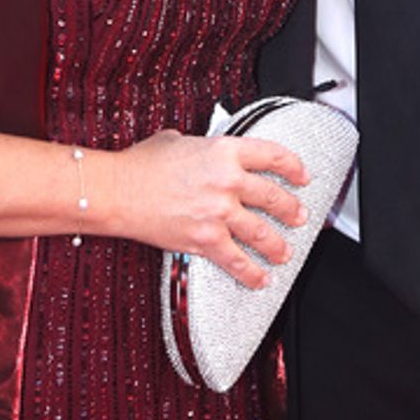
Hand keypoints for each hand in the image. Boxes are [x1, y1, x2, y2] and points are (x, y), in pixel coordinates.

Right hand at [112, 129, 310, 289]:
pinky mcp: (205, 239)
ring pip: (262, 233)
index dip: (295, 167)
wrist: (116, 190)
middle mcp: (228, 181)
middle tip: (299, 217)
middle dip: (292, 211)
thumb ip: (198, 146)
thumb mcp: (175, 141)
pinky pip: (237, 261)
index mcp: (224, 151)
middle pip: (274, 197)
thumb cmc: (139, 165)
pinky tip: (261, 278)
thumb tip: (201, 149)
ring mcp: (219, 212)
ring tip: (284, 252)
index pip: (273, 156)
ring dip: (278, 245)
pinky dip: (252, 273)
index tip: (302, 176)